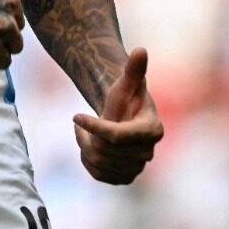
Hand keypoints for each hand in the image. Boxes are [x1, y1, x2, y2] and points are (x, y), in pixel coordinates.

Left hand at [73, 47, 163, 184]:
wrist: (122, 117)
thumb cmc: (125, 96)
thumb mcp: (126, 82)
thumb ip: (134, 69)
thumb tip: (141, 50)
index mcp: (153, 131)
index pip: (118, 136)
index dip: (94, 127)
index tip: (75, 115)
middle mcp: (148, 153)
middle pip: (105, 150)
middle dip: (88, 134)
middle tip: (82, 121)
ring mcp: (137, 168)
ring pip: (98, 162)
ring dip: (84, 145)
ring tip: (85, 131)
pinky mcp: (124, 178)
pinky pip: (97, 174)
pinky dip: (86, 159)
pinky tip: (89, 145)